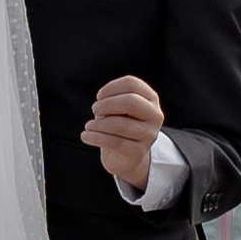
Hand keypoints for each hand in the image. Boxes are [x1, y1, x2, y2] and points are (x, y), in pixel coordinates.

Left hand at [85, 73, 167, 188]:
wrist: (125, 155)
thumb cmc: (119, 123)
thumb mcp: (118, 108)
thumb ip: (113, 102)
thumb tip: (102, 106)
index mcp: (151, 99)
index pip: (132, 84)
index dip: (111, 87)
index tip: (99, 96)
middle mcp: (155, 115)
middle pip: (131, 102)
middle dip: (107, 104)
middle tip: (95, 109)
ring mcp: (149, 134)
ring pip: (120, 124)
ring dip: (98, 124)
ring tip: (89, 125)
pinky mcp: (139, 151)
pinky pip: (114, 142)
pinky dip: (95, 137)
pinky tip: (85, 136)